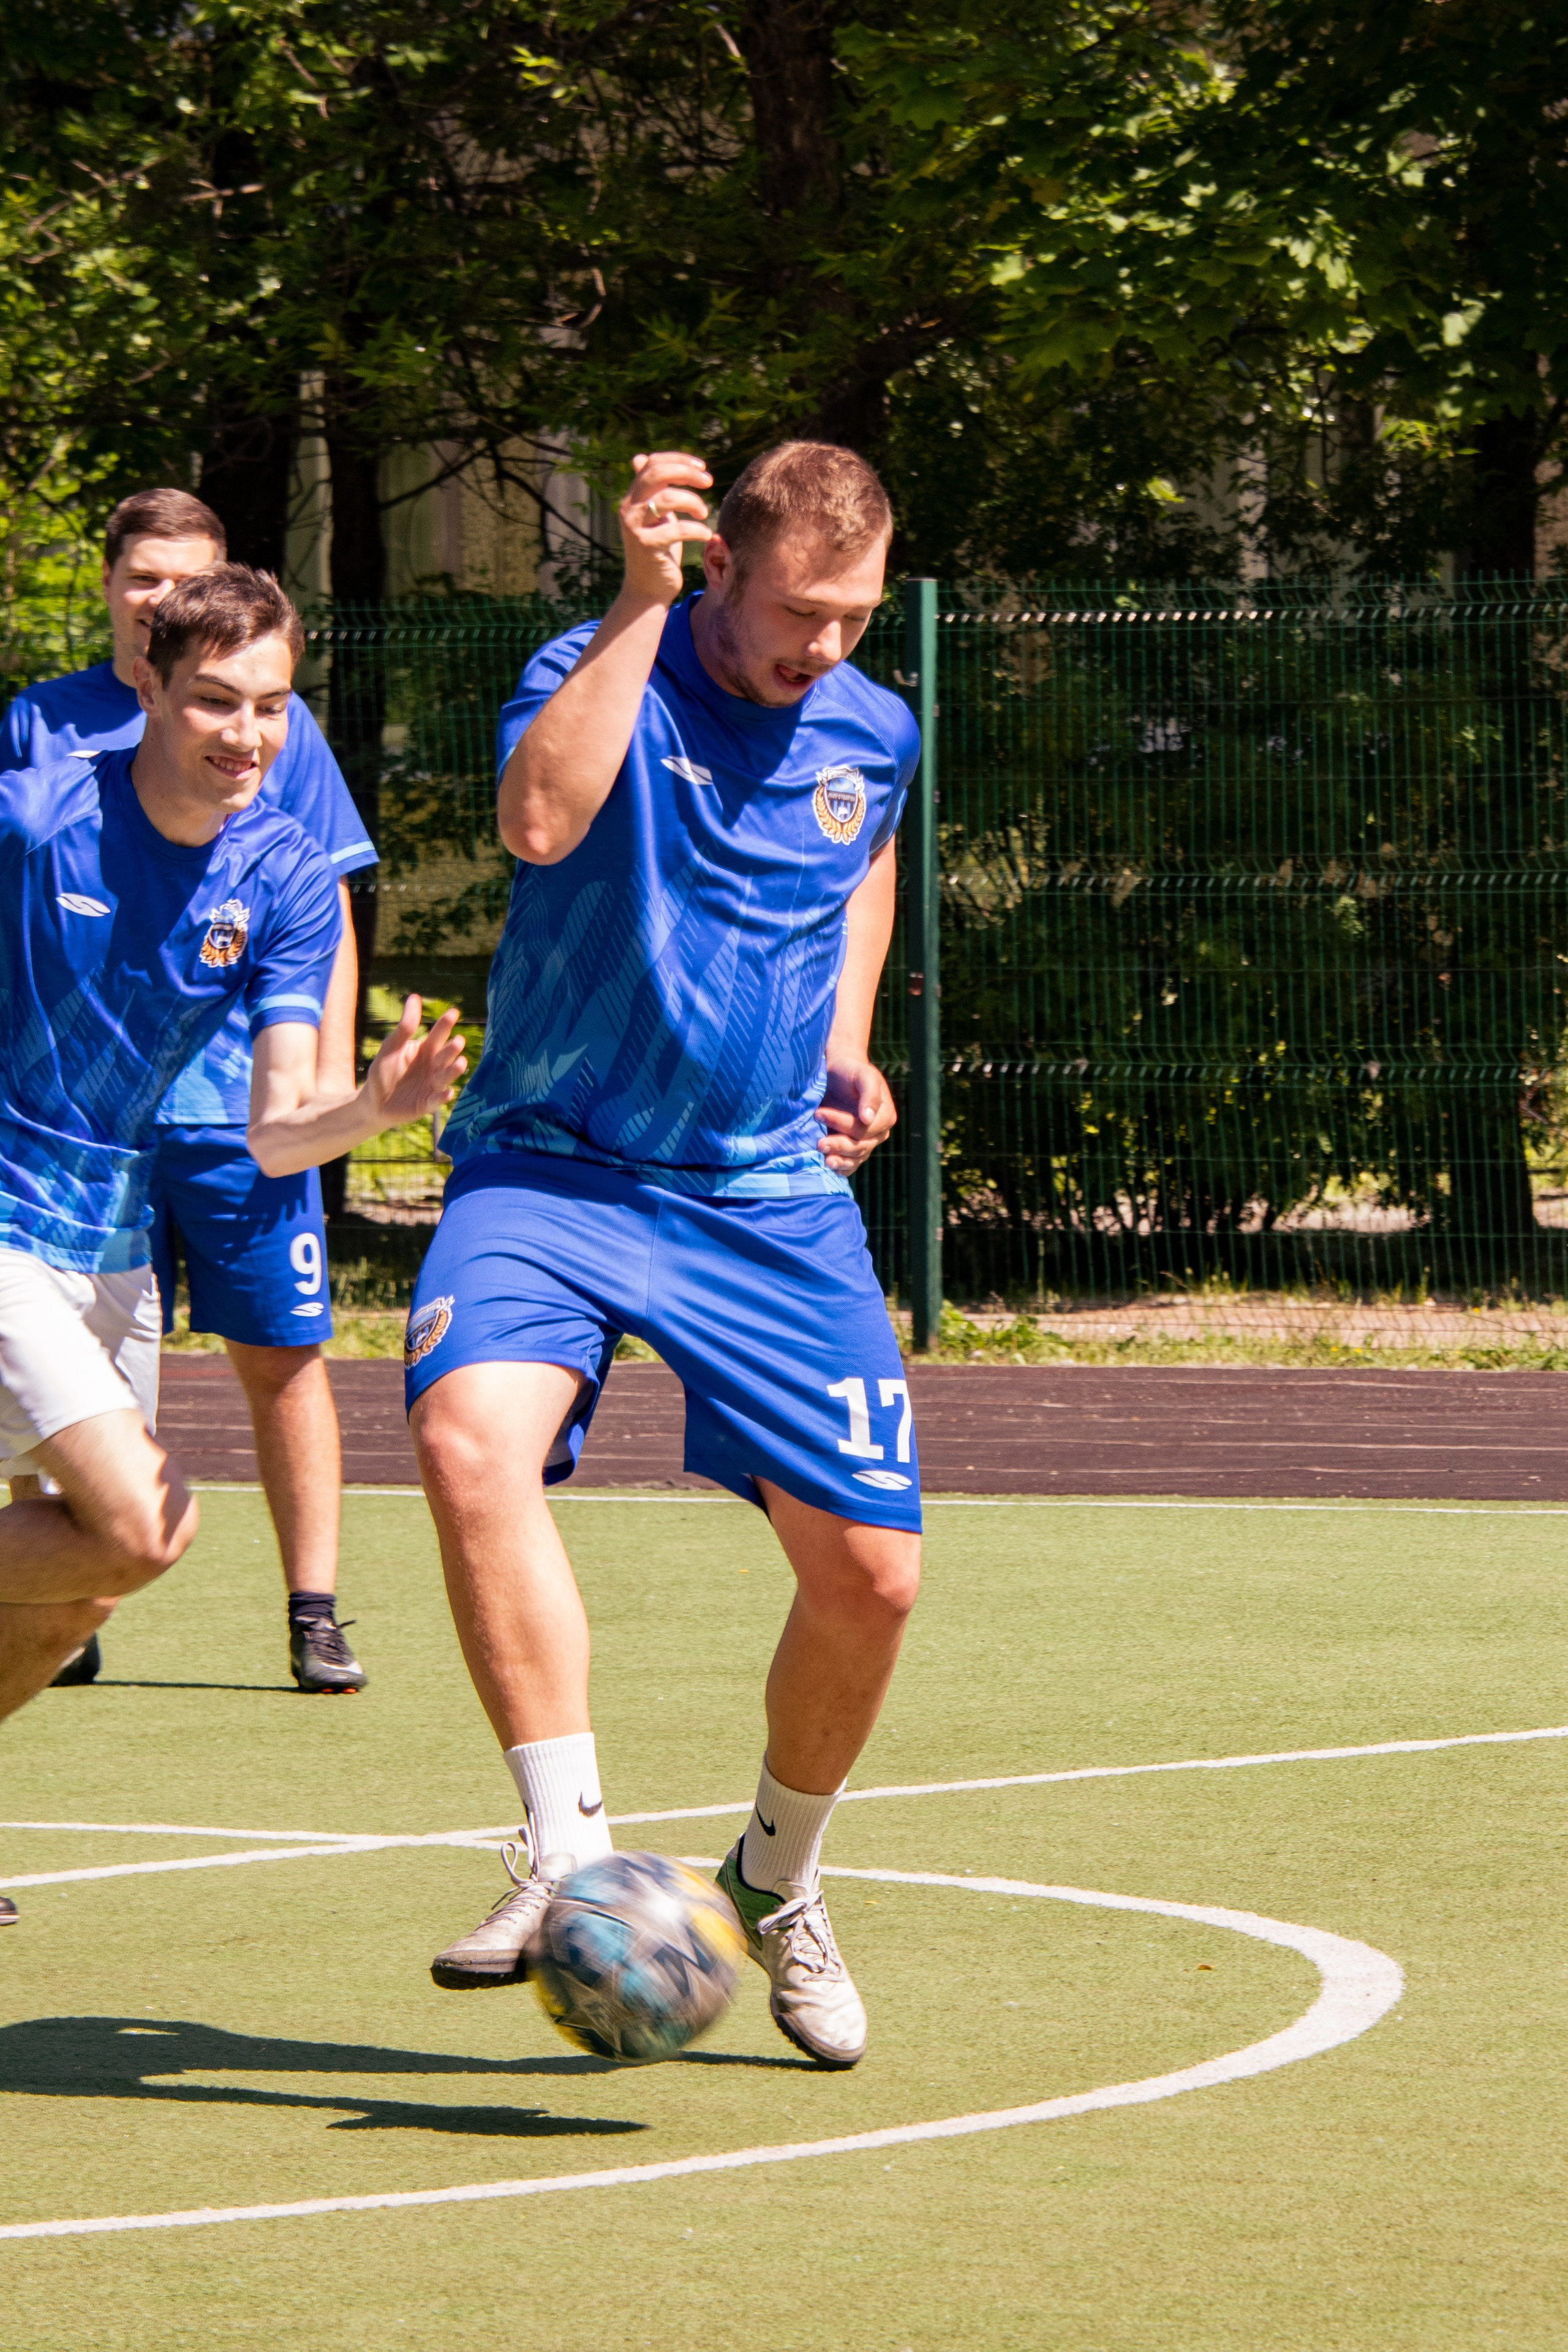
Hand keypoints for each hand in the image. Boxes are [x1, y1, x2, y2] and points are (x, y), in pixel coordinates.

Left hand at [364, 996, 467, 1124]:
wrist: (372, 1102)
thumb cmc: (382, 1071)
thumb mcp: (391, 1047)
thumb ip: (405, 1026)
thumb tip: (415, 997)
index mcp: (425, 1051)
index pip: (438, 1036)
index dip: (445, 1025)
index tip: (453, 1012)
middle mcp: (433, 1067)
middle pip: (445, 1056)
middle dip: (452, 1050)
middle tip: (458, 1041)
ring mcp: (432, 1086)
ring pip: (446, 1077)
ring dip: (454, 1071)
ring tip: (461, 1063)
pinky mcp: (427, 1104)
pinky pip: (436, 1100)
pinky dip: (443, 1097)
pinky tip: (448, 1092)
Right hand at [619, 451, 712, 604]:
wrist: (647, 590)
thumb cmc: (657, 551)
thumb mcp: (655, 516)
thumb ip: (652, 490)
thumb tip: (640, 458)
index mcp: (633, 498)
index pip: (653, 464)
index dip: (679, 460)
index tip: (702, 467)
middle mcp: (629, 508)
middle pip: (656, 474)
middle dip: (686, 472)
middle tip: (708, 481)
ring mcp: (635, 527)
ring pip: (667, 498)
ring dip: (693, 501)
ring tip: (704, 514)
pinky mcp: (647, 546)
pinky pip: (677, 530)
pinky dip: (697, 530)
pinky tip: (707, 535)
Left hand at [815, 1054, 896, 1174]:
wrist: (838, 1073)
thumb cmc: (851, 1071)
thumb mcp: (863, 1075)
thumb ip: (869, 1094)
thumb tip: (868, 1119)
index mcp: (885, 1116)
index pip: (864, 1128)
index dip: (842, 1124)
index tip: (819, 1113)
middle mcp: (878, 1133)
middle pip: (859, 1146)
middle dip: (838, 1145)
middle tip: (818, 1143)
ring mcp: (866, 1142)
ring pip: (855, 1158)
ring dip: (839, 1160)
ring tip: (824, 1159)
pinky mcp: (853, 1148)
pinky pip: (851, 1164)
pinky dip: (841, 1168)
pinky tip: (829, 1168)